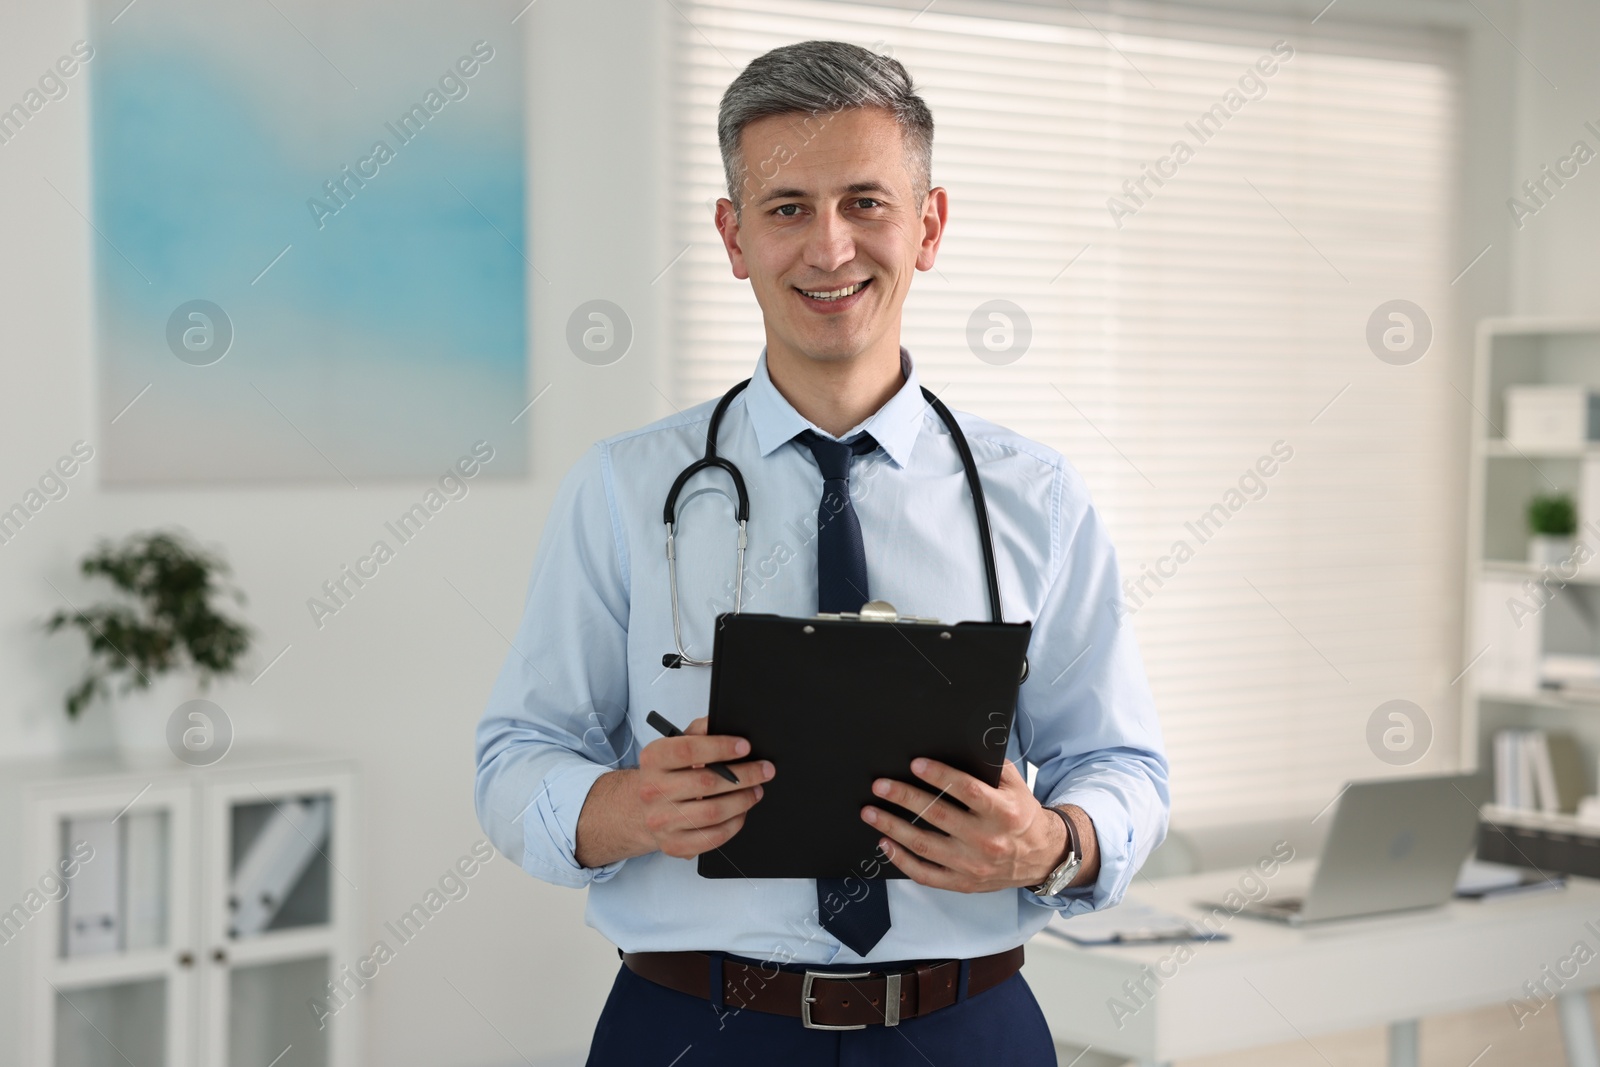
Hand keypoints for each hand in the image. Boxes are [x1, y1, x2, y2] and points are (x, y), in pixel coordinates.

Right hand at [633, 716, 773, 859]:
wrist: (643, 810)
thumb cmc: (668, 773)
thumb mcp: (676, 745)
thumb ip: (698, 731)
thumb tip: (720, 721)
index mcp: (653, 759)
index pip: (688, 750)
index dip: (721, 747)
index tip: (745, 746)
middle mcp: (652, 790)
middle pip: (706, 782)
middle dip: (744, 775)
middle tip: (764, 770)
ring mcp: (661, 821)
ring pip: (713, 812)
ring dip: (743, 800)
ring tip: (756, 790)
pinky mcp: (673, 845)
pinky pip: (712, 838)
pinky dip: (734, 824)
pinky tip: (742, 812)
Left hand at [861, 757, 1068, 892]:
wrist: (1041, 856)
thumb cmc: (1020, 814)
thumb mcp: (1015, 785)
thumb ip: (990, 766)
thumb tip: (956, 745)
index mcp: (1002, 812)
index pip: (967, 791)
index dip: (940, 776)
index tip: (915, 764)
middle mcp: (987, 840)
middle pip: (938, 816)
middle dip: (904, 798)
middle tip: (880, 785)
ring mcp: (973, 865)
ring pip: (925, 845)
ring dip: (892, 827)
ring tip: (870, 812)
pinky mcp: (963, 882)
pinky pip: (926, 874)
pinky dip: (901, 860)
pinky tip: (884, 843)